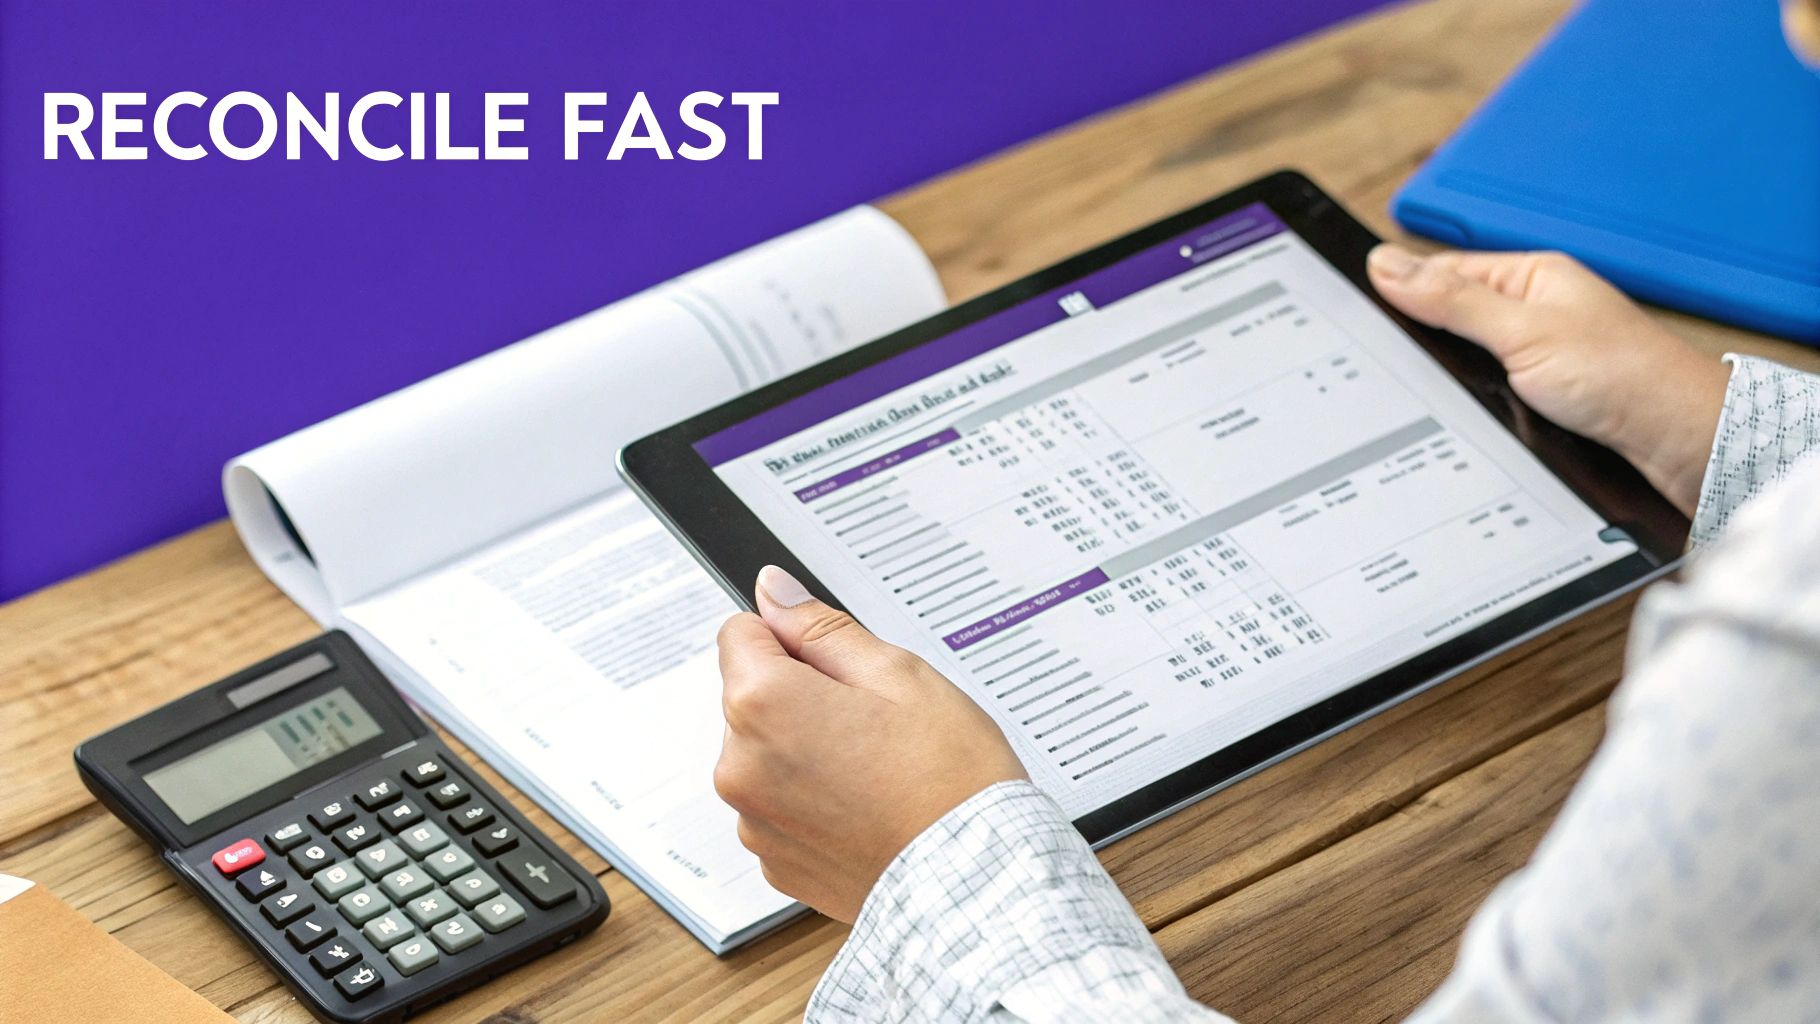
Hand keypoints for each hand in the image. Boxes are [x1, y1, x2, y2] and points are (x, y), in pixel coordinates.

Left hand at [714, 565, 1026, 921]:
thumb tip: (772, 592)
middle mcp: (740, 766)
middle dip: (800, 697)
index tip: (840, 666)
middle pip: (752, 698)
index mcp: (762, 704)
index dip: (795, 640)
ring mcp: (753, 822)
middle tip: (873, 721)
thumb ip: (821, 628)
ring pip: (767, 755)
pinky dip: (812, 804)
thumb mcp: (897, 673)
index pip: (741, 632)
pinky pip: (780, 809)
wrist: (976, 879)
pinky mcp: (774, 862)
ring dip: (804, 752)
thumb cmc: (948, 778)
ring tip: (875, 770)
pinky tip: (866, 809)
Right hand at [1367, 244, 1729, 516]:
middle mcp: (1534, 313)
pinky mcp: (1543, 398)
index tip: (1353, 311)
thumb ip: (1453, 300)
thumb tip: (1388, 264)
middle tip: (1380, 364)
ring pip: (1465, 363)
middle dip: (1420, 342)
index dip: (1399, 290)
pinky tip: (1455, 418)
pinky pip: (1485, 395)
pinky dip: (1469, 407)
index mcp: (1532, 277)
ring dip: (1447, 381)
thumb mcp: (1523, 332)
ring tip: (1414, 394)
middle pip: (1449, 319)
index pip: (1442, 272)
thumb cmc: (1626, 377)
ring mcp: (1538, 357)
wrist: (1681, 443)